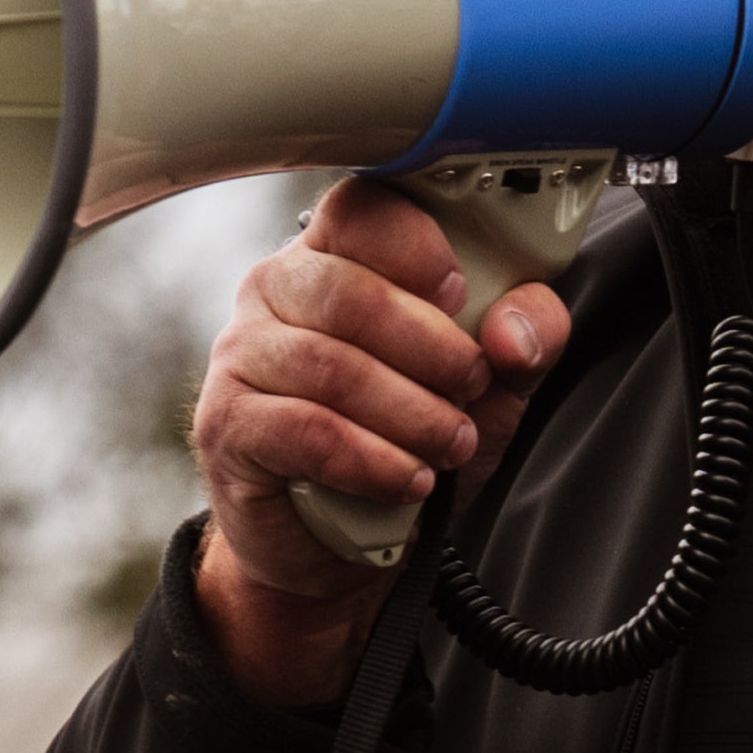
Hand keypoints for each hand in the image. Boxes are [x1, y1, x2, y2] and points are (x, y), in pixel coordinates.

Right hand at [188, 179, 571, 709]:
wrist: (344, 543)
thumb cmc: (409, 440)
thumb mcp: (493, 386)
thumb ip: (525, 340)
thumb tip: (515, 329)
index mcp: (339, 254)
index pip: (362, 209)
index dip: (415, 244)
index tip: (460, 292)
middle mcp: (278, 289)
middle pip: (348, 291)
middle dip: (431, 347)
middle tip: (473, 387)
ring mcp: (242, 353)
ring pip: (332, 366)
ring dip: (411, 413)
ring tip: (452, 445)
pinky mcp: (228, 423)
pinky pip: (305, 430)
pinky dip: (372, 459)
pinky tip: (409, 479)